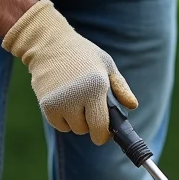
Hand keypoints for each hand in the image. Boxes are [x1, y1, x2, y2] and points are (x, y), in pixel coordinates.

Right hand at [2, 0, 136, 144]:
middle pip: (85, 130)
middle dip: (90, 124)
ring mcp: (59, 102)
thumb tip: (132, 106)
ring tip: (75, 101)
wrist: (49, 44)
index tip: (105, 134)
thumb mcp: (106, 65)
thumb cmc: (82, 55)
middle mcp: (77, 96)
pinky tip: (63, 101)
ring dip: (76, 121)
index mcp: (96, 87)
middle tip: (89, 108)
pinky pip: (59, 125)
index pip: (100, 127)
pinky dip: (62, 119)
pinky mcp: (46, 105)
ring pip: (72, 128)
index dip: (103, 134)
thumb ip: (121, 88)